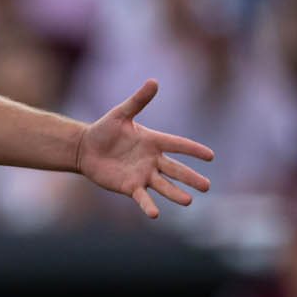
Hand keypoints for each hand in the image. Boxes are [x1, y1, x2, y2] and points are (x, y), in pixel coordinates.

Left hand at [74, 80, 212, 218]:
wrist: (86, 148)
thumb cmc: (105, 129)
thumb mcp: (121, 113)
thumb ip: (138, 100)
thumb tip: (154, 81)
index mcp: (154, 141)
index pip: (178, 145)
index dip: (193, 150)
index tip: (210, 156)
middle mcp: (152, 160)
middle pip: (176, 170)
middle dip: (191, 178)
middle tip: (207, 186)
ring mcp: (143, 175)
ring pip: (164, 186)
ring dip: (175, 194)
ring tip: (189, 201)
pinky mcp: (130, 187)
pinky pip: (142, 197)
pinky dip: (148, 205)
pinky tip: (155, 214)